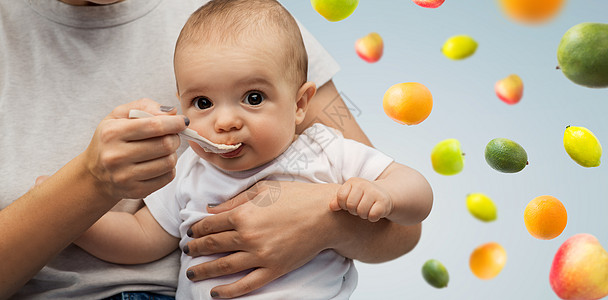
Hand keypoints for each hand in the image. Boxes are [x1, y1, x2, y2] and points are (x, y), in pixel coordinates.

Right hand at [83, 99, 186, 200]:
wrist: (95, 174)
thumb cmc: (111, 139)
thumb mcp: (119, 115)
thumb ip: (145, 106)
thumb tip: (172, 112)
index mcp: (112, 133)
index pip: (154, 126)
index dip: (174, 123)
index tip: (183, 121)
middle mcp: (116, 156)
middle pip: (165, 144)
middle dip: (175, 138)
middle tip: (171, 136)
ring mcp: (125, 176)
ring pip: (169, 162)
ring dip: (173, 153)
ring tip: (164, 150)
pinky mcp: (135, 191)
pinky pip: (167, 178)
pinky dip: (169, 168)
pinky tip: (159, 163)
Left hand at [184, 181, 340, 298]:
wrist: (326, 215)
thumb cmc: (297, 196)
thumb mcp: (263, 189)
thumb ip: (235, 200)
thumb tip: (211, 209)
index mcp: (243, 213)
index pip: (209, 225)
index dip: (196, 230)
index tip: (191, 233)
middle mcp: (248, 236)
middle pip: (213, 245)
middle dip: (195, 249)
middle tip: (187, 250)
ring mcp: (261, 255)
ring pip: (223, 266)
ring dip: (204, 270)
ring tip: (192, 273)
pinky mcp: (274, 269)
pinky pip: (246, 284)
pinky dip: (228, 291)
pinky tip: (215, 293)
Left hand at [330, 177, 392, 221]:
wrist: (384, 196)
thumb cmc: (362, 198)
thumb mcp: (349, 196)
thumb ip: (338, 200)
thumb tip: (331, 207)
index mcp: (353, 182)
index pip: (341, 197)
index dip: (343, 205)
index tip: (349, 205)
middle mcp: (364, 184)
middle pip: (350, 205)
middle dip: (353, 211)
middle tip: (359, 208)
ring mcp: (374, 192)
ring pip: (361, 212)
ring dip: (363, 215)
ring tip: (366, 210)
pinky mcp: (384, 202)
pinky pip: (372, 215)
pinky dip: (372, 218)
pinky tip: (374, 213)